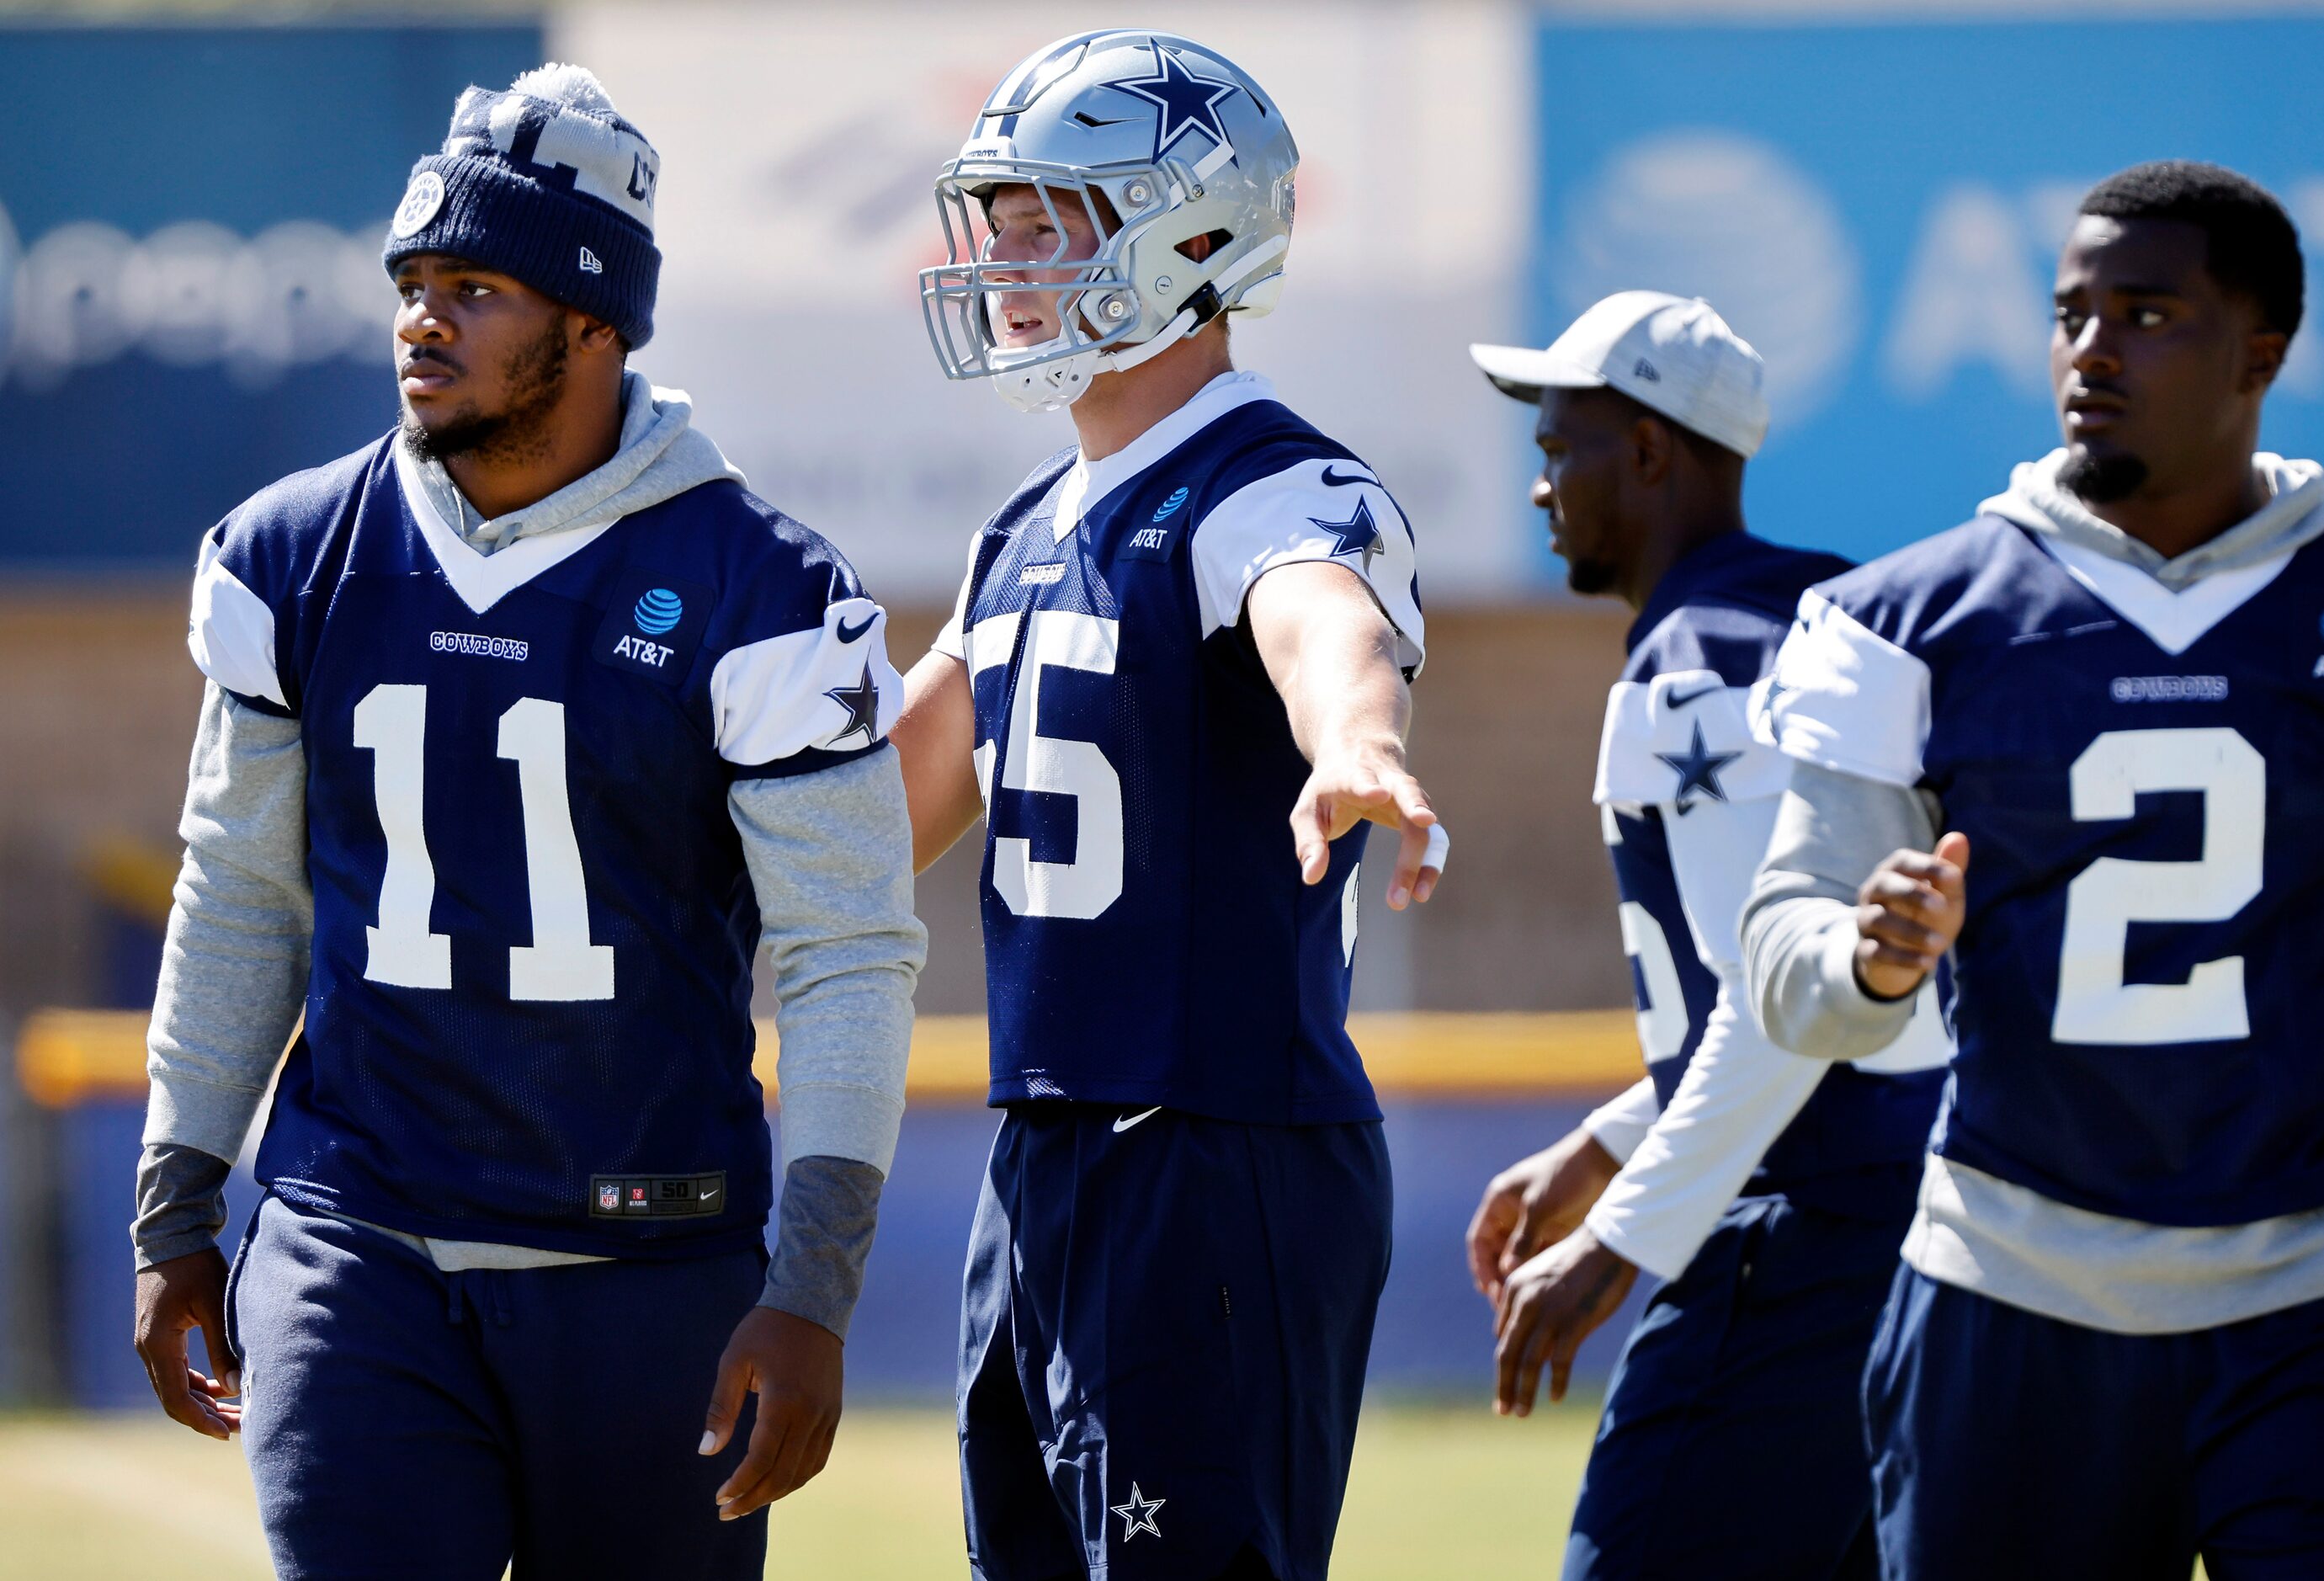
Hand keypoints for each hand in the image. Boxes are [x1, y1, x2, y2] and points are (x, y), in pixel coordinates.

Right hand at [133, 1247, 239, 1439]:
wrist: (171, 1237)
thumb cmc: (196, 1266)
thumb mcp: (215, 1305)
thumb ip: (223, 1347)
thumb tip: (234, 1388)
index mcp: (159, 1345)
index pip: (177, 1398)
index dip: (202, 1420)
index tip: (228, 1433)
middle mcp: (148, 1349)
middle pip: (174, 1398)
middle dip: (206, 1416)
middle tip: (240, 1427)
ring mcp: (150, 1343)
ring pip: (174, 1386)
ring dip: (202, 1402)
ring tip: (234, 1413)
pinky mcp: (158, 1335)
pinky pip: (174, 1371)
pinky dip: (196, 1384)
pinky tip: (219, 1388)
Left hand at [701, 1305, 842, 1518]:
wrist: (813, 1304)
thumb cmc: (765, 1330)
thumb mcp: (734, 1362)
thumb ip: (721, 1408)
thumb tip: (706, 1452)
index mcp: (783, 1400)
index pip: (761, 1459)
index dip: (740, 1483)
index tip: (719, 1497)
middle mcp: (810, 1413)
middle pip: (783, 1473)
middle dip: (754, 1498)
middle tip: (728, 1511)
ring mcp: (826, 1414)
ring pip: (804, 1471)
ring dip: (776, 1492)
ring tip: (749, 1501)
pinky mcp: (834, 1413)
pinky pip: (819, 1457)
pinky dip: (798, 1477)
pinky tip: (778, 1481)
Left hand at [1290, 738, 1445, 909]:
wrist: (1358, 754)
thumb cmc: (1329, 790)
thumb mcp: (1307, 812)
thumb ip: (1309, 843)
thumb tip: (1311, 878)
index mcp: (1354, 775)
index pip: (1362, 779)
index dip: (1369, 787)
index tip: (1378, 794)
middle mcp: (1389, 781)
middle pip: (1408, 791)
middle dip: (1416, 808)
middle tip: (1424, 822)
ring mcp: (1410, 796)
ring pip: (1426, 822)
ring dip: (1424, 858)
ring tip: (1417, 895)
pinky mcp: (1422, 814)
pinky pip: (1433, 840)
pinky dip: (1429, 866)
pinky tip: (1420, 892)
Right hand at [1465, 1129, 1620, 1304]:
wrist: (1602, 1163)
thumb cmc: (1565, 1177)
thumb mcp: (1540, 1207)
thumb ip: (1523, 1239)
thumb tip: (1508, 1271)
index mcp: (1500, 1203)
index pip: (1480, 1240)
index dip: (1481, 1266)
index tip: (1487, 1290)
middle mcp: (1512, 1215)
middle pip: (1497, 1254)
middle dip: (1498, 1278)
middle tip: (1505, 1305)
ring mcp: (1533, 1225)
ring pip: (1518, 1259)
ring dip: (1518, 1279)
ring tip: (1523, 1303)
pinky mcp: (1553, 1232)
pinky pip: (1538, 1257)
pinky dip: (1536, 1273)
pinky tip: (1541, 1292)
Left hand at [1493, 1229, 1638, 1415]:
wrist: (1607, 1242)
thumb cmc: (1579, 1260)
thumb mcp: (1542, 1276)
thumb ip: (1528, 1304)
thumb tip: (1523, 1341)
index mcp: (1513, 1288)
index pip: (1503, 1336)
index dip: (1505, 1363)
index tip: (1508, 1383)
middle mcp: (1524, 1302)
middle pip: (1507, 1353)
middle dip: (1504, 1386)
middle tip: (1501, 1410)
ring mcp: (1548, 1313)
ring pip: (1528, 1362)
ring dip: (1524, 1392)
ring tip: (1521, 1413)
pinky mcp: (1573, 1322)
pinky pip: (1559, 1362)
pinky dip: (1556, 1382)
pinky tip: (1555, 1397)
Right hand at [1853, 832, 1969, 1000]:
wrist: (1905, 955)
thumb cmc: (1927, 916)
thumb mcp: (1945, 895)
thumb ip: (1950, 870)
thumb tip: (1959, 837)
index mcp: (1893, 874)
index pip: (1902, 861)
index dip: (1926, 866)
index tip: (1954, 876)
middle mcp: (1873, 893)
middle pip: (1882, 884)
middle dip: (1911, 892)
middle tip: (1941, 905)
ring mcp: (1865, 921)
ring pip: (1876, 919)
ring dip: (1909, 931)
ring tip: (1941, 943)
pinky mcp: (1864, 950)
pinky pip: (1876, 952)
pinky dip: (1903, 958)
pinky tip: (1929, 963)